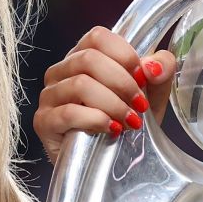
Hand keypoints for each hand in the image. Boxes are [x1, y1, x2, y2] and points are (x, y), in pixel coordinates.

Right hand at [35, 27, 177, 163]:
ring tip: (130, 122)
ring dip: (113, 104)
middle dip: (122, 83)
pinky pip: (68, 113)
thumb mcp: (151, 95)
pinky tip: (111, 129)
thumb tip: (155, 65)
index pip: (97, 37)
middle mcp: (61, 71)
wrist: (113, 164)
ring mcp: (49, 96)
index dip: (124, 55)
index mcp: (84, 56)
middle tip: (140, 106)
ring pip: (80, 85)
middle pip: (88, 59)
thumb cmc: (127, 123)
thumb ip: (158, 72)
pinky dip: (95, 120)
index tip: (144, 78)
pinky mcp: (44, 122)